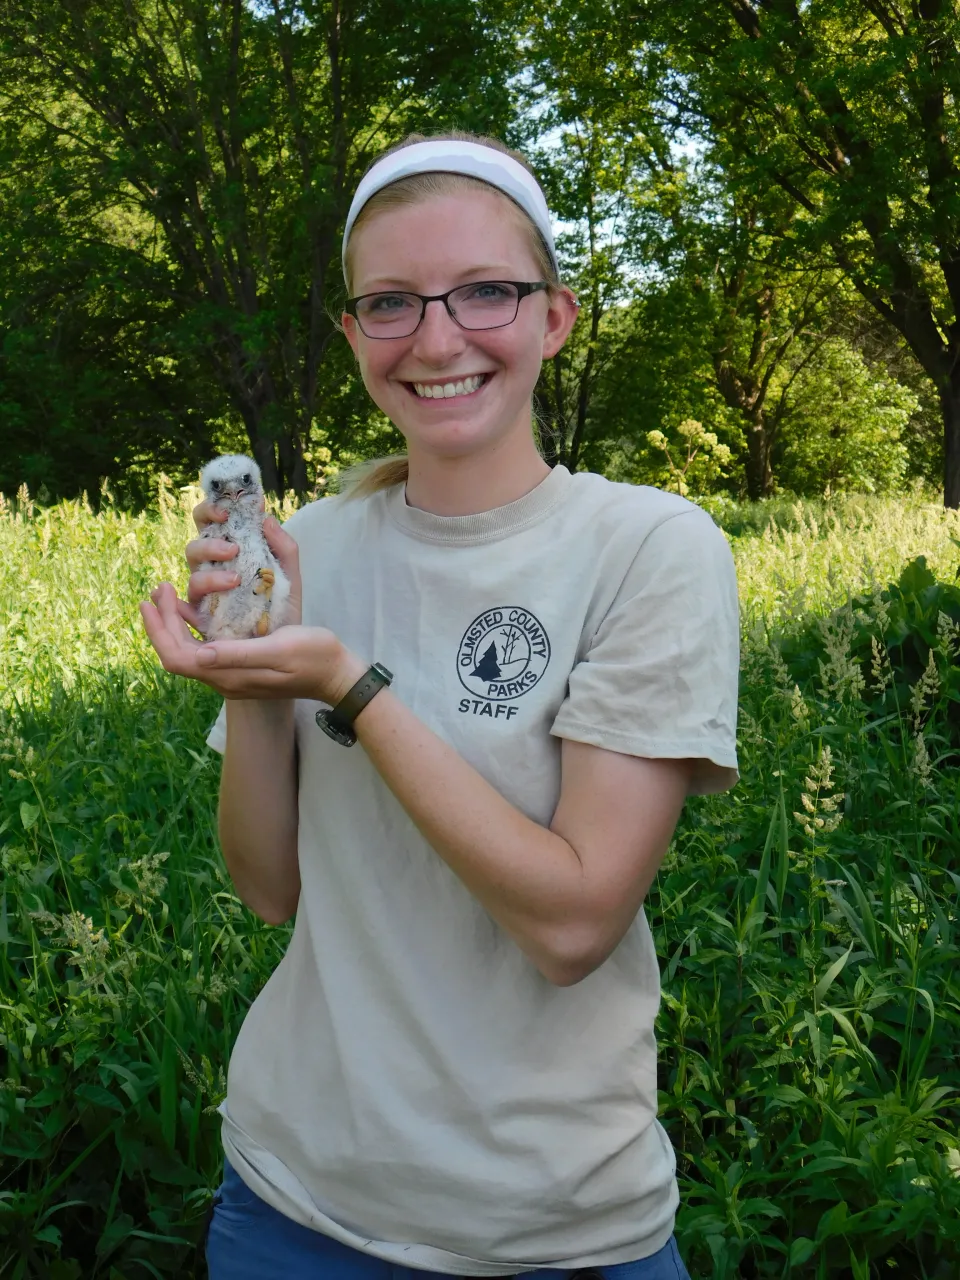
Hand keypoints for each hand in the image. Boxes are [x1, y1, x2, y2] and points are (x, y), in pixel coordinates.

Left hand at [139, 584, 365, 702]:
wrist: (337, 675)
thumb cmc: (313, 657)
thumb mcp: (279, 649)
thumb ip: (240, 653)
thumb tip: (201, 653)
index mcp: (229, 675)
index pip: (177, 656)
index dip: (160, 629)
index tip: (155, 597)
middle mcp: (224, 678)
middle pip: (177, 654)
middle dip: (162, 622)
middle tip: (159, 589)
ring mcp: (232, 674)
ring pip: (188, 651)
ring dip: (174, 624)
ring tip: (168, 594)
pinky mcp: (241, 666)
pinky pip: (205, 648)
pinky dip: (193, 627)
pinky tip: (194, 608)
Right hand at [177, 499, 302, 633]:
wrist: (286, 644)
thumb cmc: (283, 607)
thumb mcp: (290, 576)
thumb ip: (284, 547)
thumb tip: (267, 518)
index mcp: (229, 552)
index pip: (209, 523)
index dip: (211, 510)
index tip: (228, 511)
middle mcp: (212, 569)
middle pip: (195, 546)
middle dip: (210, 544)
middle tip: (232, 549)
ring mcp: (205, 592)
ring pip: (192, 573)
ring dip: (210, 574)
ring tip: (235, 579)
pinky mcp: (203, 615)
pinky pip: (189, 604)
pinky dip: (193, 597)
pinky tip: (209, 597)